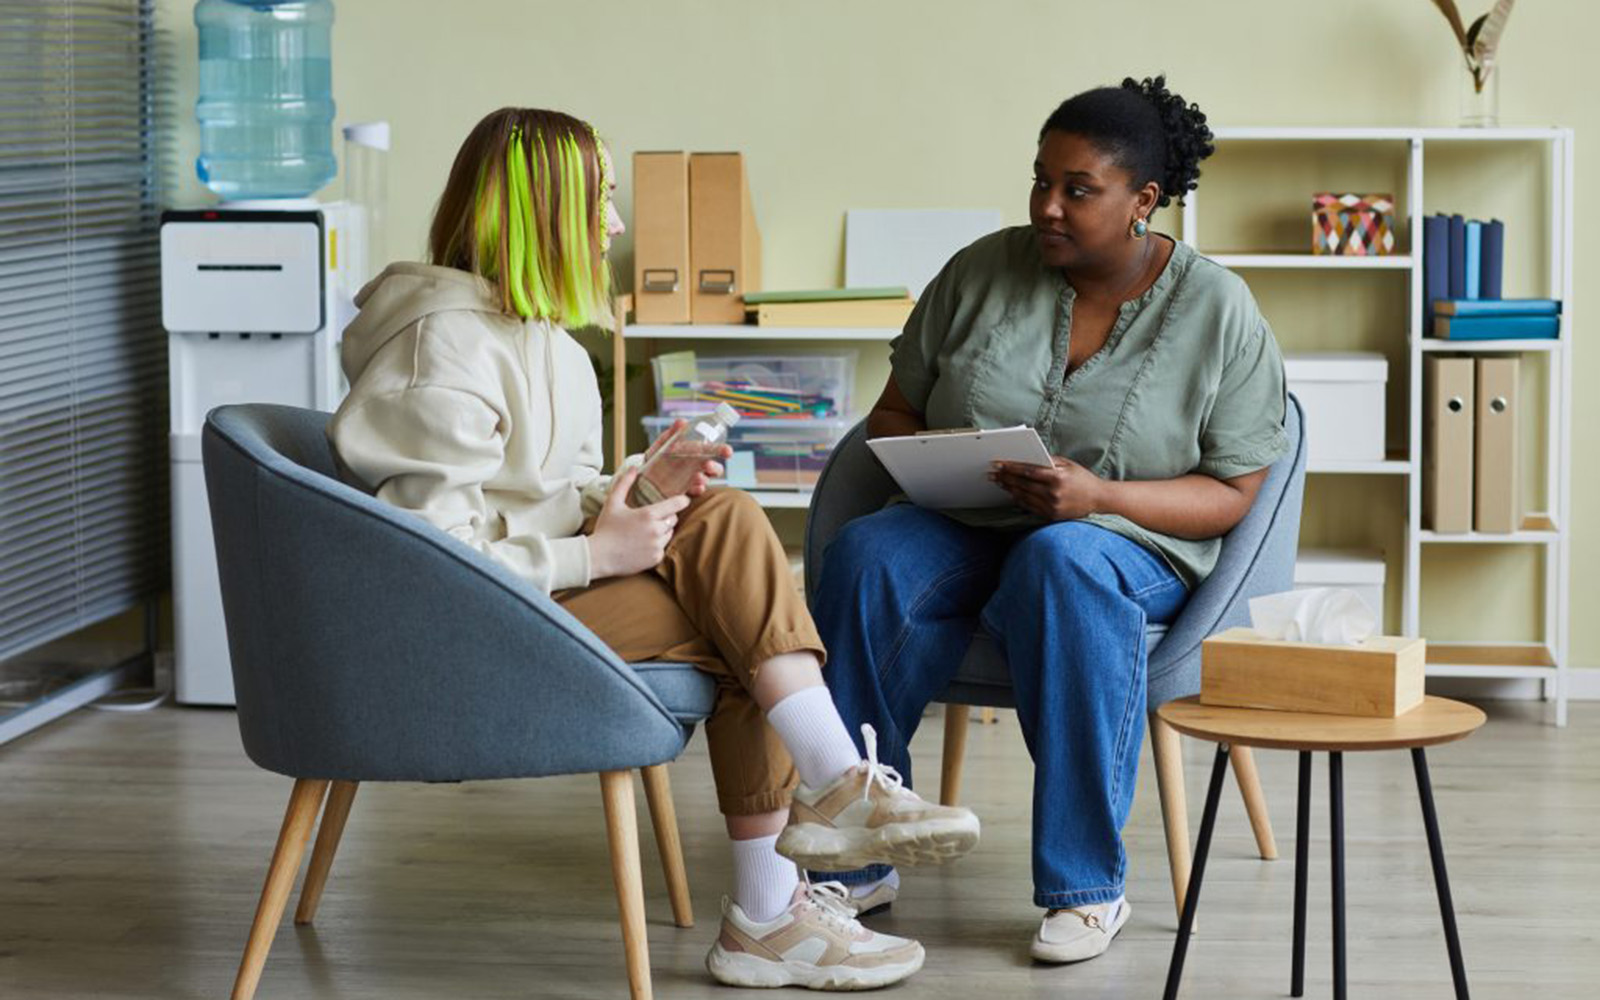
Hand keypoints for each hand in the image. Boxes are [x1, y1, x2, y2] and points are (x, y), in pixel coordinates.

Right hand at [589, 467, 690, 577]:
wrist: (599, 557)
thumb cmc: (605, 528)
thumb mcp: (613, 503)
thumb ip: (624, 484)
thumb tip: (633, 468)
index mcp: (648, 514)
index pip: (677, 504)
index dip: (682, 500)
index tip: (683, 499)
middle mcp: (656, 530)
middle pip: (673, 519)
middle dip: (667, 517)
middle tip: (652, 518)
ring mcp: (657, 546)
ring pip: (669, 534)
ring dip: (662, 531)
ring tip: (645, 532)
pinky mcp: (655, 558)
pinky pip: (663, 548)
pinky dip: (657, 545)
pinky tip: (642, 544)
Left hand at [645, 418, 732, 496]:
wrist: (644, 472)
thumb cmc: (659, 455)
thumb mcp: (665, 442)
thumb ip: (673, 432)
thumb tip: (682, 421)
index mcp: (697, 453)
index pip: (713, 451)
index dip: (723, 450)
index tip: (728, 451)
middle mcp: (698, 467)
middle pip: (715, 469)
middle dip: (715, 468)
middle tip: (708, 465)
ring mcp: (692, 480)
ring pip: (705, 480)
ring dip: (704, 479)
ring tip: (698, 477)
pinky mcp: (684, 491)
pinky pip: (694, 492)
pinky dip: (697, 490)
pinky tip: (697, 488)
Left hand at [990, 456, 1104, 520]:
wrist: (1098, 499)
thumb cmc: (1082, 478)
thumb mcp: (1067, 464)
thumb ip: (1048, 461)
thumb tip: (1027, 458)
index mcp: (1057, 477)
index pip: (1028, 471)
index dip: (1011, 468)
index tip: (999, 464)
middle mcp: (1053, 493)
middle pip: (1022, 484)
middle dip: (1006, 478)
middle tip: (993, 474)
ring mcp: (1051, 506)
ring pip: (1023, 497)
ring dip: (1009, 489)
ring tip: (1000, 483)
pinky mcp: (1051, 515)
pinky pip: (1030, 507)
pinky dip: (1019, 500)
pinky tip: (1012, 494)